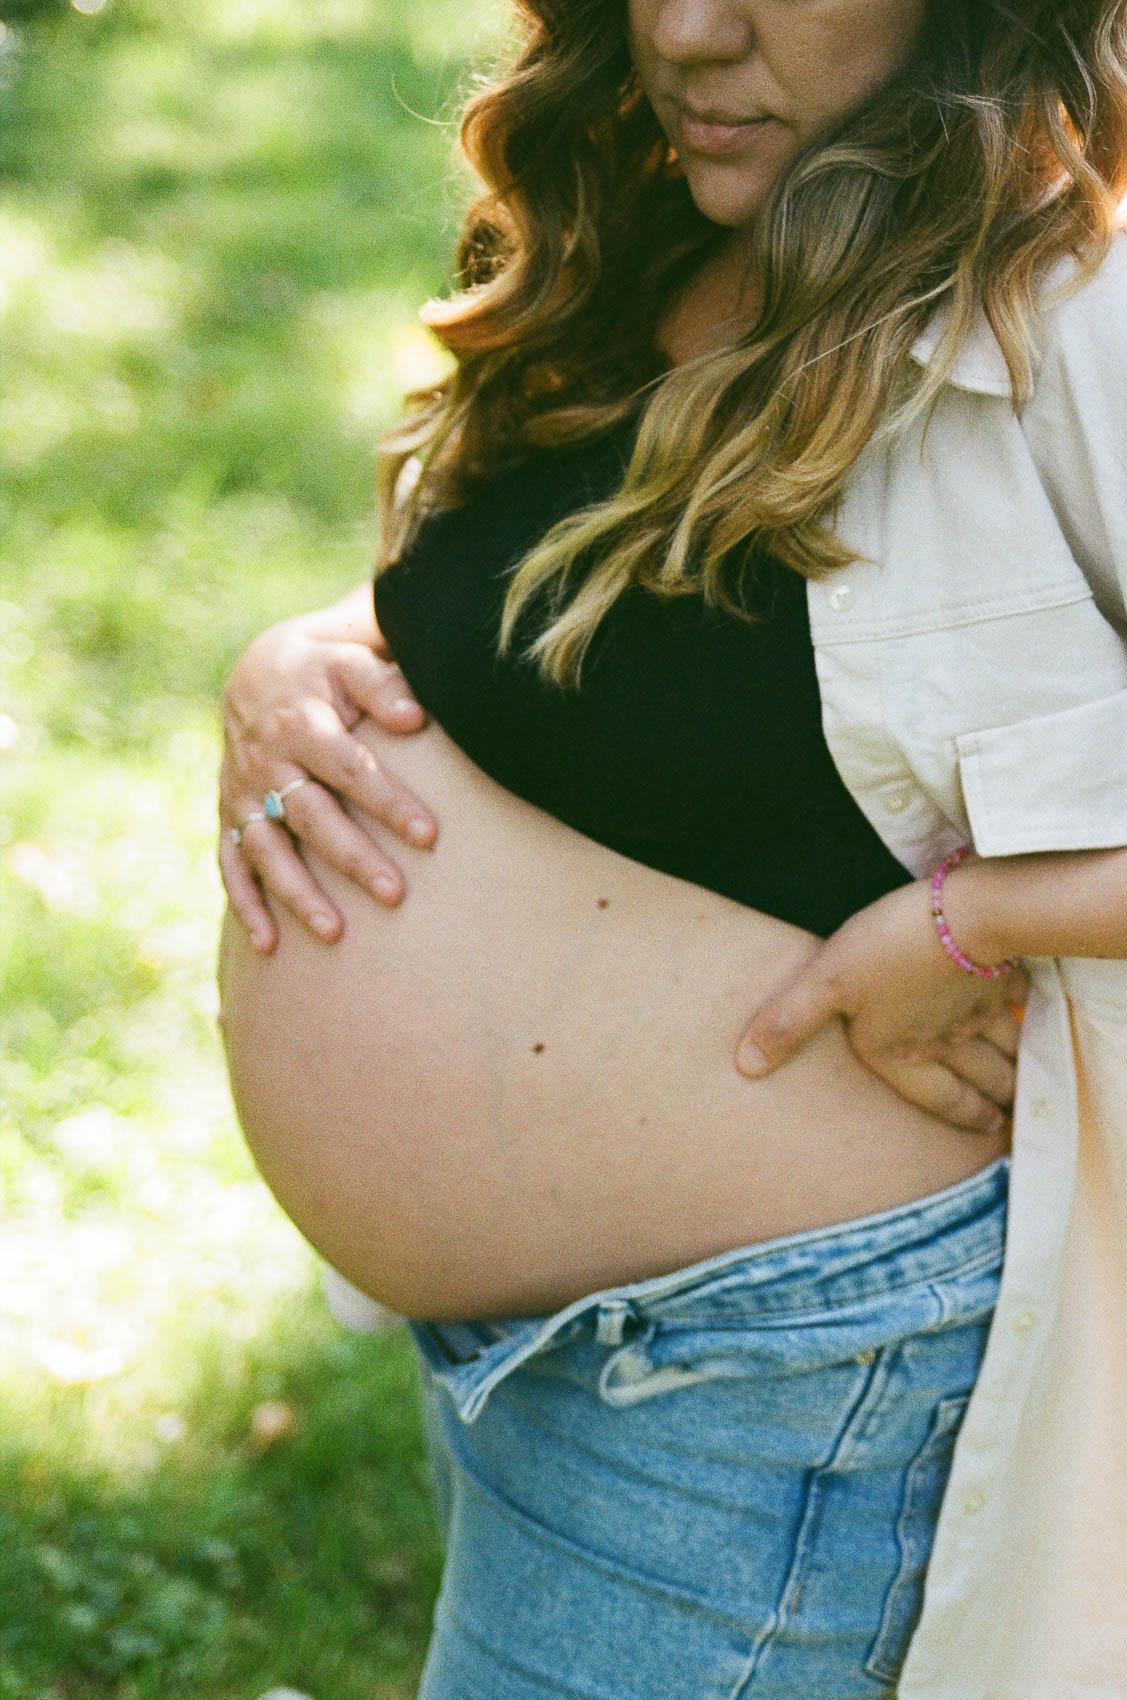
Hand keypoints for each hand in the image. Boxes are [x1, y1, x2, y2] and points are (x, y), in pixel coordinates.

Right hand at [219, 603, 436, 952]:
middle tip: (394, 895)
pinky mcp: (229, 816)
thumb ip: (383, 687)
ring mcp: (243, 793)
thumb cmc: (325, 669)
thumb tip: (415, 716)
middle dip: (352, 858)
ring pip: (268, 851)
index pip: (353, 769)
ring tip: (334, 934)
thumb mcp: (350, 658)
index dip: (390, 802)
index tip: (430, 836)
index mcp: (302, 723)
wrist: (258, 670)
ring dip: (297, 894)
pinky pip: (232, 865)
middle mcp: (267, 762)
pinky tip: (270, 946)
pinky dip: (245, 905)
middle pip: (312, 817)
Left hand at [735, 881, 1029, 1133]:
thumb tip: (746, 1068)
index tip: (987, 1129)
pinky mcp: (1000, 972)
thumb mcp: (826, 983)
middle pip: (978, 1078)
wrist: (963, 913)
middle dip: (994, 1099)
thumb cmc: (889, 950)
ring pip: (1001, 1045)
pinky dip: (1020, 1008)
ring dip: (1013, 1065)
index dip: (962, 1116)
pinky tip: (1022, 1006)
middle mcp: (944, 1040)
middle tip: (1008, 1119)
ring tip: (1021, 1080)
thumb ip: (787, 1025)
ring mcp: (977, 1008)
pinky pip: (1013, 997)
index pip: (937, 1097)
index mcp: (901, 1050)